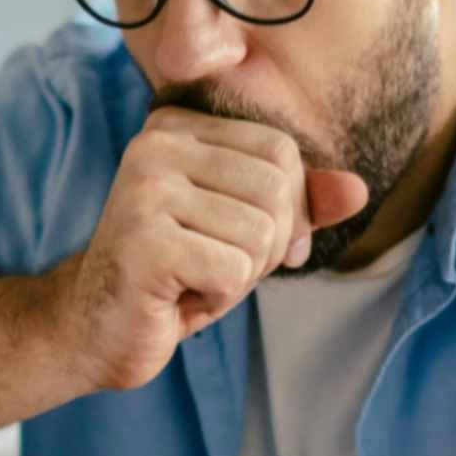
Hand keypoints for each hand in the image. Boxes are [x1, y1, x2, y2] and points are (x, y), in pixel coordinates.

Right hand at [50, 109, 368, 392]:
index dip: (288, 208)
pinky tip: (179, 296)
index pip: (281, 151)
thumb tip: (358, 190)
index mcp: (178, 127)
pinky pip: (234, 270)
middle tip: (217, 267)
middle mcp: (155, 145)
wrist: (96, 329)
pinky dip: (219, 296)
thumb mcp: (244, 230)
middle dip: (267, 246)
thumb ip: (299, 205)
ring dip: (241, 275)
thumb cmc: (176, 275)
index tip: (250, 244)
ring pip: (261, 233)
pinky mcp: (144, 241)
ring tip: (194, 279)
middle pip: (277, 190)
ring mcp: (144, 190)